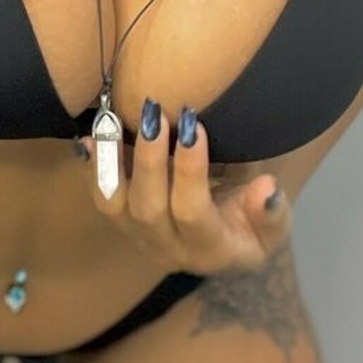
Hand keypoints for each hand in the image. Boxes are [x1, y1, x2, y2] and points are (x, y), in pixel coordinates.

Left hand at [75, 102, 290, 275]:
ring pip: (113, 204)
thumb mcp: (273, 224)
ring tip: (111, 121)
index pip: (192, 212)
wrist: (224, 240)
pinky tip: (89, 136)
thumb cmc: (251, 223)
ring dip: (109, 161)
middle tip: (155, 113)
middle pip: (148, 208)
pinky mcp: (121, 219)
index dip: (190, 171)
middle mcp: (167, 248)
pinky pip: (100, 195)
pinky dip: (93, 165)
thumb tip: (266, 191)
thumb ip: (270, 212)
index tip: (193, 127)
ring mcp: (139, 235)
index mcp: (210, 249)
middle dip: (149, 159)